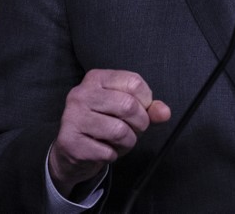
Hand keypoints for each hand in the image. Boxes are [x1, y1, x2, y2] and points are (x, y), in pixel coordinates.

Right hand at [48, 69, 170, 196]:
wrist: (71, 151)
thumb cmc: (103, 125)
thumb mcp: (126, 110)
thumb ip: (148, 108)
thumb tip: (164, 112)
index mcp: (96, 78)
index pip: (134, 82)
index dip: (146, 101)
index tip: (142, 110)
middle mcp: (81, 94)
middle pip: (128, 105)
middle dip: (140, 124)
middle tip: (134, 130)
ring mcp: (72, 117)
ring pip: (119, 131)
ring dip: (127, 142)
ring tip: (119, 142)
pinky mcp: (70, 142)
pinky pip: (106, 152)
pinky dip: (112, 155)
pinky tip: (104, 150)